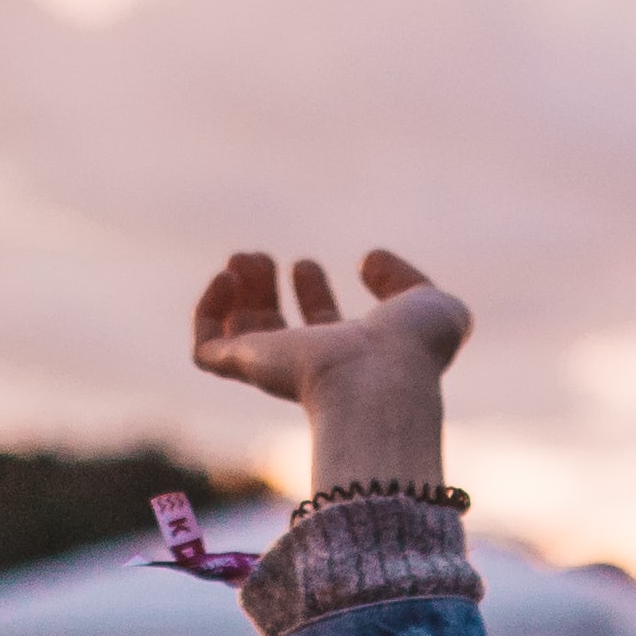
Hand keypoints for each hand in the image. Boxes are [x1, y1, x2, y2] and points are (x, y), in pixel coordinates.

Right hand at [191, 247, 472, 491]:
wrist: (383, 376)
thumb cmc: (414, 349)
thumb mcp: (429, 303)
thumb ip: (404, 279)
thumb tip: (367, 260)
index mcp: (354, 354)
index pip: (322, 329)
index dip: (313, 294)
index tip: (307, 266)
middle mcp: (312, 364)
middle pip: (274, 332)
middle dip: (264, 289)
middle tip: (263, 260)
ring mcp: (276, 368)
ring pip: (237, 338)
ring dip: (234, 293)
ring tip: (242, 260)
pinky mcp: (248, 367)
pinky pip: (206, 350)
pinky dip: (207, 311)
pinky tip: (226, 279)